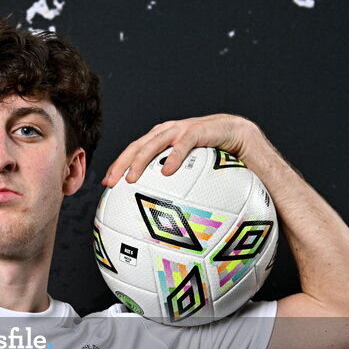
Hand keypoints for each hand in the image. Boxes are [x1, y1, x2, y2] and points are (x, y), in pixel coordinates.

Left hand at [100, 114, 269, 185]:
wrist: (243, 136)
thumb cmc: (216, 157)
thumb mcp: (192, 172)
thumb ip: (177, 187)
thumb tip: (167, 219)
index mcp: (162, 140)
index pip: (134, 151)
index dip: (118, 165)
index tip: (106, 184)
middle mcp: (168, 132)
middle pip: (138, 145)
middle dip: (121, 163)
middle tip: (111, 183)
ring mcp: (183, 129)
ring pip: (155, 142)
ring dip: (140, 160)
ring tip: (131, 178)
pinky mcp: (201, 129)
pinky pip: (185, 143)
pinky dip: (174, 156)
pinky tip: (166, 171)